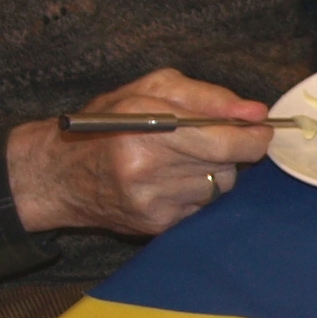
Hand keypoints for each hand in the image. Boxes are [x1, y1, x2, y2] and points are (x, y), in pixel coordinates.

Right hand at [8, 68, 272, 237]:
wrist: (56, 175)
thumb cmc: (102, 124)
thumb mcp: (147, 90)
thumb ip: (206, 97)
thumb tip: (254, 112)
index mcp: (146, 131)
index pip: (223, 142)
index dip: (252, 137)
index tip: (260, 128)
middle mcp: (149, 172)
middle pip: (225, 166)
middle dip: (231, 150)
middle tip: (216, 137)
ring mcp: (152, 204)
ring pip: (217, 188)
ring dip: (211, 171)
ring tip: (179, 158)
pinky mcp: (154, 227)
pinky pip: (200, 207)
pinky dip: (194, 191)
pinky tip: (169, 179)